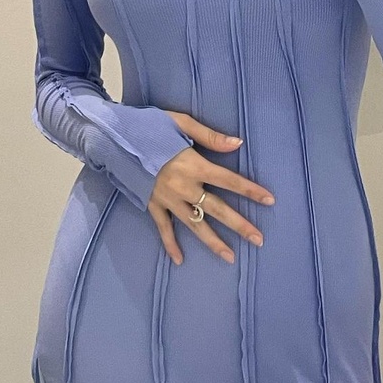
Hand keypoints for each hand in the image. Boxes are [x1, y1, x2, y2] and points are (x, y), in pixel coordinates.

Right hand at [148, 110, 275, 265]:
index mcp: (193, 164)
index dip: (250, 190)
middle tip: (259, 239)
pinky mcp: (151, 205)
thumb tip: (237, 143)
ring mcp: (167, 199)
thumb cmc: (148, 126)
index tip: (269, 200)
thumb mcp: (180, 122)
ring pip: (195, 225)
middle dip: (239, 224)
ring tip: (230, 257)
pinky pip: (163, 228)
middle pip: (217, 209)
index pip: (229, 180)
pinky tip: (180, 260)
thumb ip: (210, 135)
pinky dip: (170, 244)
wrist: (113, 138)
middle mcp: (183, 186)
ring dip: (213, 242)